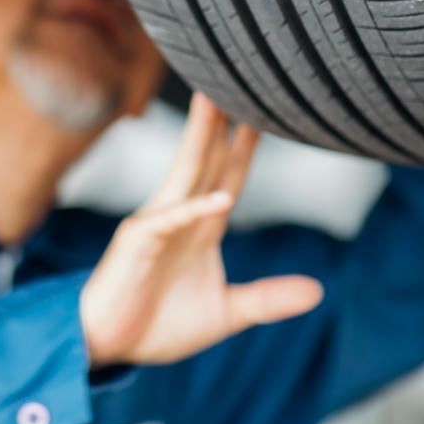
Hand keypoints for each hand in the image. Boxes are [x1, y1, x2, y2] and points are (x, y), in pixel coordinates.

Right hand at [79, 94, 322, 367]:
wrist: (105, 346)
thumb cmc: (157, 324)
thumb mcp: (225, 314)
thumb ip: (267, 299)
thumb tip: (318, 291)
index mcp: (200, 228)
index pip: (230, 176)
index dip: (248, 146)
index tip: (271, 112)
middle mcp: (178, 216)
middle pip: (207, 159)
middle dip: (224, 120)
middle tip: (243, 78)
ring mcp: (155, 225)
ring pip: (185, 173)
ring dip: (202, 138)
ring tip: (216, 101)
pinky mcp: (136, 244)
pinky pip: (168, 223)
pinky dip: (193, 211)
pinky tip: (219, 201)